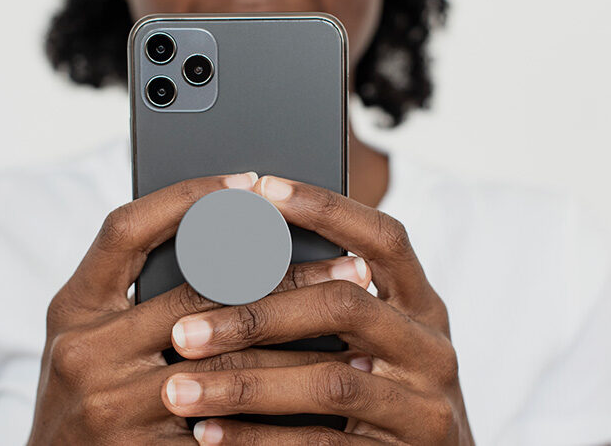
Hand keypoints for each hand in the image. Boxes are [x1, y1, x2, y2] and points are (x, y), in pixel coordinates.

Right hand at [28, 173, 374, 444]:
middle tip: (349, 264)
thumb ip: (136, 294)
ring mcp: (111, 405)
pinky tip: (322, 387)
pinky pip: (228, 422)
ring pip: (228, 359)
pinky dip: (278, 402)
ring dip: (300, 340)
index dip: (187, 197)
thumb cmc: (86, 395)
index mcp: (72, 306)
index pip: (126, 228)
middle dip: (285, 275)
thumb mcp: (90, 335)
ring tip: (352, 321)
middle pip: (198, 293)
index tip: (247, 182)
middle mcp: (83, 350)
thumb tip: (228, 236)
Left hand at [163, 177, 473, 444]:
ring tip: (179, 389)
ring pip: (330, 381)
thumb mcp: (372, 338)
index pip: (384, 237)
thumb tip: (234, 258)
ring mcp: (424, 406)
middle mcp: (430, 347)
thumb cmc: (383, 387)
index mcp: (421, 303)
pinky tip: (209, 434)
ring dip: (244, 383)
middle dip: (256, 313)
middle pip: (344, 305)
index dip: (326, 208)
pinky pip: (323, 444)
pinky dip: (258, 439)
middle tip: (182, 330)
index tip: (261, 190)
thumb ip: (327, 300)